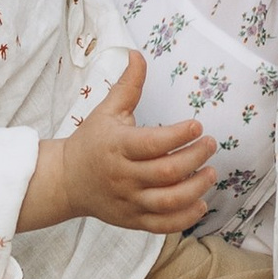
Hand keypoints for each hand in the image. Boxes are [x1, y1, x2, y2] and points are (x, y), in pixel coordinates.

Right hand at [22, 51, 218, 235]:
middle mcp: (123, 176)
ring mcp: (128, 201)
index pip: (152, 143)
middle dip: (195, 158)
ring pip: (168, 201)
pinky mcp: (132, 220)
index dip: (178, 135)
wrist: (66, 181)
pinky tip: (200, 203)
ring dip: (195, 188)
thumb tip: (138, 54)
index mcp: (117, 146)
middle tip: (211, 145)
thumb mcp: (106, 111)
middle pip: (166, 172)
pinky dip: (184, 218)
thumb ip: (127, 85)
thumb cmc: (90, 142)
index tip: (198, 126)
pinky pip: (162, 224)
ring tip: (210, 173)